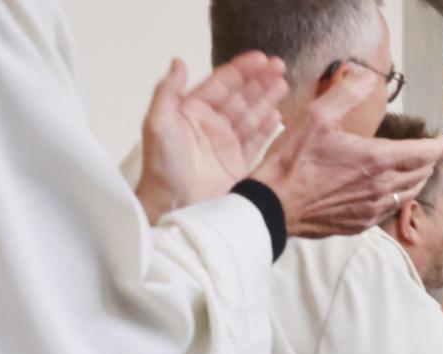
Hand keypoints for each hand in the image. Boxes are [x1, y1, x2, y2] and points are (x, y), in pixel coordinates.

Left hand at [135, 54, 287, 222]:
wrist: (175, 206)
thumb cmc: (162, 166)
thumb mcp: (157, 123)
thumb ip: (167, 92)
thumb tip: (179, 62)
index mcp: (192, 112)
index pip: (220, 84)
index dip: (241, 70)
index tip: (260, 58)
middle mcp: (211, 125)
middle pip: (240, 96)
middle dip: (260, 80)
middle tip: (280, 66)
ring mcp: (227, 145)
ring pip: (252, 115)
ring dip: (268, 98)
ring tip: (284, 83)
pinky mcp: (240, 164)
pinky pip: (258, 141)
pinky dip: (268, 127)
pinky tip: (280, 114)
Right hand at [250, 64, 442, 237]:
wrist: (274, 205)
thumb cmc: (292, 161)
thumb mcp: (317, 116)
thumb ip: (346, 94)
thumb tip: (366, 77)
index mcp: (377, 159)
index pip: (422, 153)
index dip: (438, 146)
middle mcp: (382, 187)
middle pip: (420, 174)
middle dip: (430, 162)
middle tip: (432, 153)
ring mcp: (373, 209)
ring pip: (408, 194)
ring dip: (417, 180)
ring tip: (418, 171)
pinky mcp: (361, 224)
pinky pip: (390, 210)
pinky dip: (398, 197)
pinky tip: (390, 193)